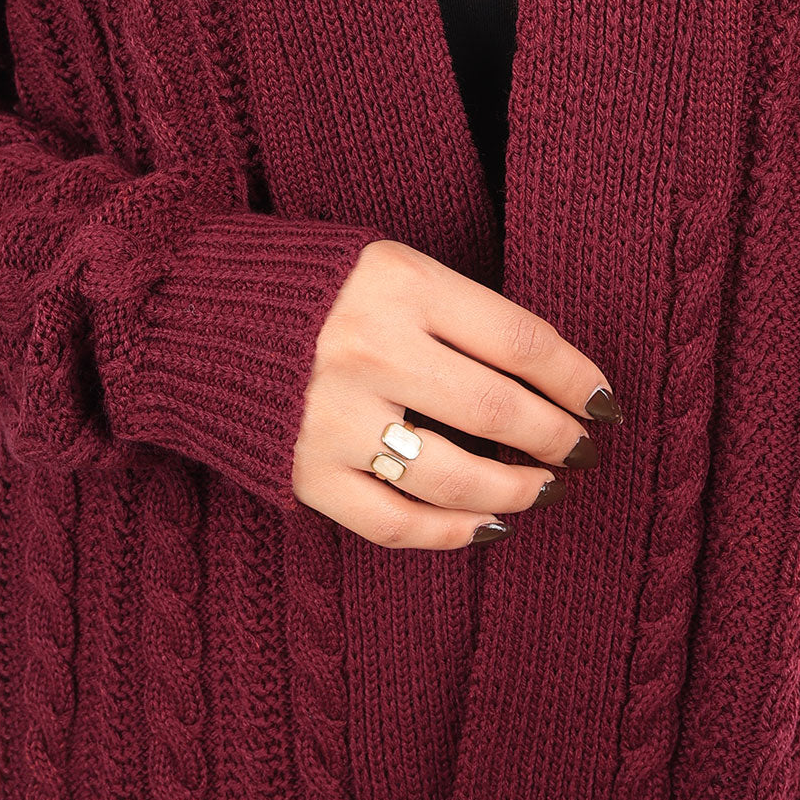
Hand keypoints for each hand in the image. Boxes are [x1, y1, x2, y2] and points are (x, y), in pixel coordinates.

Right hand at [292, 239, 622, 549]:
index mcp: (401, 286)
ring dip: (517, 492)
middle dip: (558, 438)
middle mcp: (372, 351)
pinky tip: (487, 527)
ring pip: (454, 477)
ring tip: (545, 489)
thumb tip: (544, 376)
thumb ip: (457, 311)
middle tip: (582, 449)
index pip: (520, 340)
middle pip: (497, 410)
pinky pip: (394, 523)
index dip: (577, 377)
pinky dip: (450, 534)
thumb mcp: (390, 265)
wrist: (195, 310)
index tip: (604, 402)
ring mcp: (334, 418)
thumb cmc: (312, 283)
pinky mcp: (304, 472)